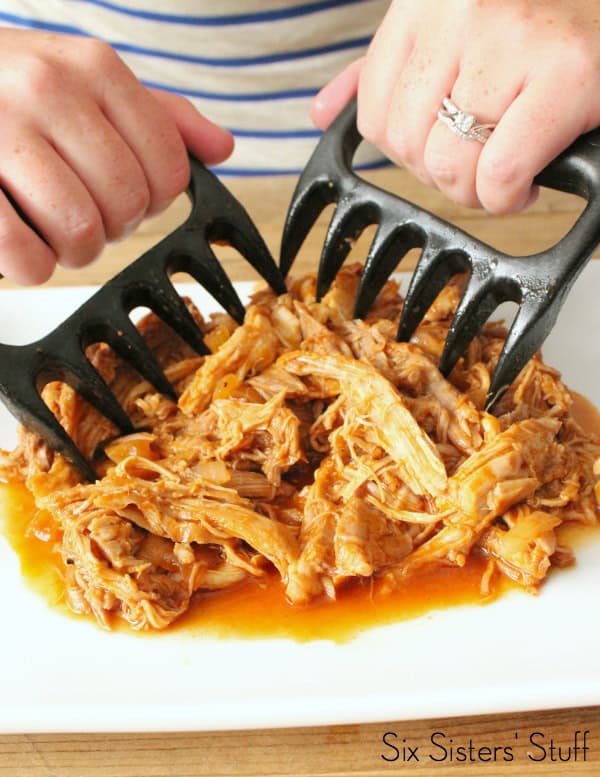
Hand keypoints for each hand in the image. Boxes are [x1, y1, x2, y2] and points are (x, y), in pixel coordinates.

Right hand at [0, 30, 232, 283]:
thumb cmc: (7, 91)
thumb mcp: (84, 82)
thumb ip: (156, 117)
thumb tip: (221, 148)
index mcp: (94, 68)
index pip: (170, 169)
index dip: (150, 200)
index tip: (119, 194)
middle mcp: (49, 89)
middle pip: (129, 206)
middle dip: (110, 227)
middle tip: (77, 212)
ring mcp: (0, 130)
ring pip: (83, 235)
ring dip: (69, 250)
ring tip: (45, 225)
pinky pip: (26, 258)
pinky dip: (27, 267)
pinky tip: (14, 241)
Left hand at [312, 0, 599, 213]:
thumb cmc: (537, 28)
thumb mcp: (448, 33)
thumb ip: (385, 69)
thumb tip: (324, 113)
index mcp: (424, 1)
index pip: (373, 113)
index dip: (405, 153)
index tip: (440, 151)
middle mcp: (462, 10)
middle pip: (408, 144)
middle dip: (441, 176)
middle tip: (478, 167)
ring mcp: (511, 38)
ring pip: (448, 165)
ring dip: (475, 193)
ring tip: (503, 175)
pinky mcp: (565, 72)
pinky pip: (498, 176)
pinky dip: (506, 199)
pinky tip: (525, 185)